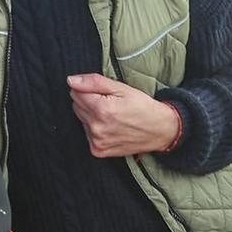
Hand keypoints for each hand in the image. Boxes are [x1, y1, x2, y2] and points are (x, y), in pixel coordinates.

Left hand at [66, 73, 181, 156]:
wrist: (160, 131)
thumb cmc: (143, 107)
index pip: (76, 92)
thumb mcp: (122, 88)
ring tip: (112, 115)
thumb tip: (71, 80)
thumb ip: (94, 82)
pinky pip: (86, 133)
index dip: (90, 89)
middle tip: (110, 103)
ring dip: (92, 115)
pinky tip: (110, 126)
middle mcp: (97, 128)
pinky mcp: (98, 150)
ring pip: (81, 119)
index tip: (105, 93)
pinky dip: (95, 128)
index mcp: (101, 109)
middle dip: (90, 101)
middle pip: (77, 106)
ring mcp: (97, 141)